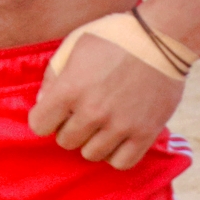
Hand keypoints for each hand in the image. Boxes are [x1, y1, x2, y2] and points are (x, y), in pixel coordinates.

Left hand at [27, 34, 181, 169]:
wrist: (160, 38)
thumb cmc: (113, 37)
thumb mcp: (74, 44)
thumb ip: (53, 75)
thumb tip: (42, 103)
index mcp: (70, 88)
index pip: (39, 125)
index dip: (44, 117)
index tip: (56, 110)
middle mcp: (93, 111)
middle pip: (65, 141)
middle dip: (69, 127)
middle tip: (82, 112)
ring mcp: (120, 125)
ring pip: (91, 154)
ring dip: (92, 141)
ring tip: (101, 123)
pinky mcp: (145, 133)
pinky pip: (122, 163)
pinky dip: (115, 154)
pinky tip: (117, 137)